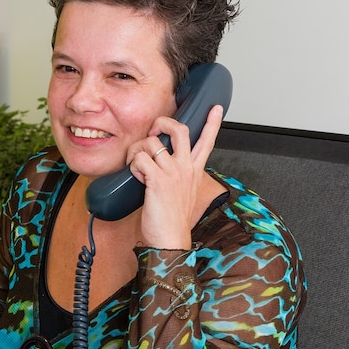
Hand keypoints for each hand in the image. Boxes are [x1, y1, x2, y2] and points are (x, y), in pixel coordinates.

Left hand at [128, 104, 223, 247]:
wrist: (170, 239)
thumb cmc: (172, 219)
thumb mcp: (182, 192)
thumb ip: (178, 175)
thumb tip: (160, 163)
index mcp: (194, 171)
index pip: (207, 141)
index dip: (212, 123)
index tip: (216, 108)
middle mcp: (186, 168)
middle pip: (180, 130)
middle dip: (163, 122)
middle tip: (154, 131)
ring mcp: (173, 173)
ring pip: (152, 142)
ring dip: (138, 149)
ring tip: (136, 164)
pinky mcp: (158, 180)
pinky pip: (140, 158)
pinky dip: (133, 165)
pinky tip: (136, 177)